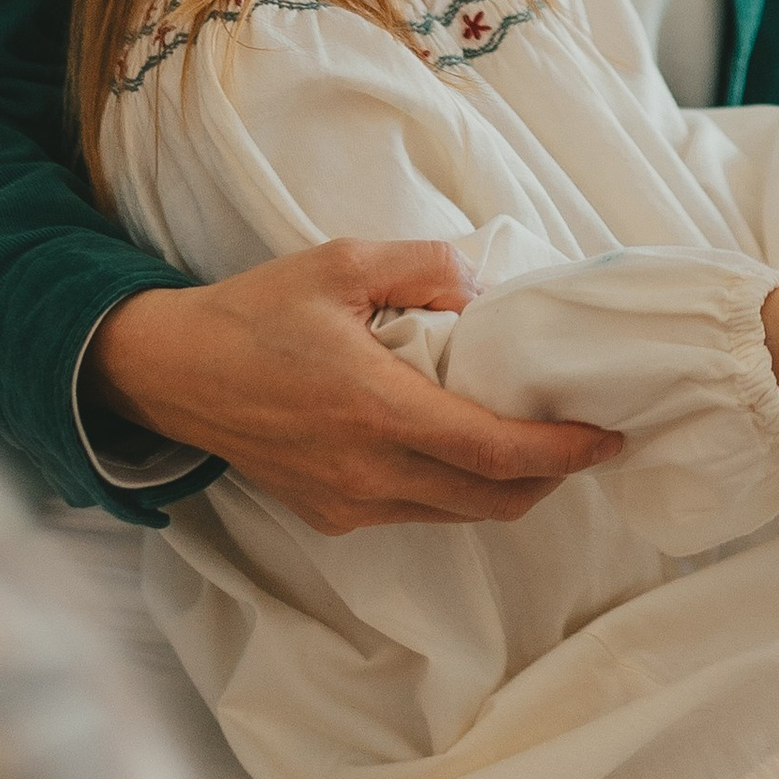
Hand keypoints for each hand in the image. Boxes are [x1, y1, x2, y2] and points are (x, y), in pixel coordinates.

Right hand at [83, 248, 622, 532]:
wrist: (171, 372)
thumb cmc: (254, 313)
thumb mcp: (341, 263)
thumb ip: (424, 267)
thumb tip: (485, 287)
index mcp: (376, 410)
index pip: (495, 451)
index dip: (562, 451)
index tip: (607, 436)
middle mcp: (368, 473)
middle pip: (491, 499)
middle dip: (550, 476)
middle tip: (580, 438)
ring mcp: (348, 504)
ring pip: (457, 513)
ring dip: (504, 486)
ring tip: (529, 440)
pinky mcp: (330, 516)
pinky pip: (416, 512)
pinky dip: (455, 489)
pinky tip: (459, 447)